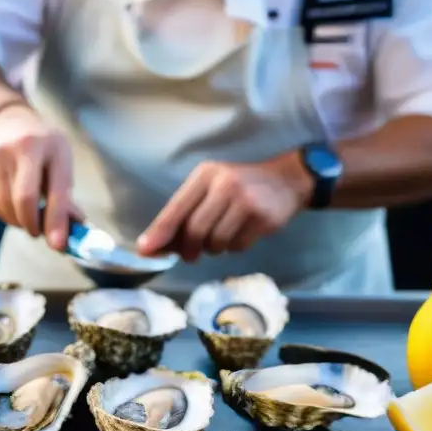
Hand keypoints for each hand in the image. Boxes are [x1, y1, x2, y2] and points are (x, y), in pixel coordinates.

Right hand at [0, 103, 78, 249]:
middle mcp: (13, 146)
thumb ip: (65, 199)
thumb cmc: (44, 149)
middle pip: (23, 202)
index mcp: (42, 144)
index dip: (55, 220)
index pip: (51, 191)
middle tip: (38, 230)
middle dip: (33, 224)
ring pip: (3, 207)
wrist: (9, 123)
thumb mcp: (61, 162)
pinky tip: (7, 196)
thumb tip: (70, 237)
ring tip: (25, 211)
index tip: (58, 246)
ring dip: (16, 219)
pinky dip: (1, 211)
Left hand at [136, 151, 313, 262]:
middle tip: (191, 255)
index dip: (160, 232)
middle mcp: (225, 185)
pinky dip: (233, 247)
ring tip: (221, 238)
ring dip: (214, 248)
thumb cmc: (239, 187)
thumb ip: (185, 213)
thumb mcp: (211, 188)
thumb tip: (155, 245)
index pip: (176, 208)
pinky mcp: (263, 219)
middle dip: (189, 249)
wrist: (286, 180)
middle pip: (195, 230)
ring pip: (216, 242)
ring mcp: (246, 202)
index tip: (145, 250)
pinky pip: (237, 246)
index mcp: (205, 175)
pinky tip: (240, 234)